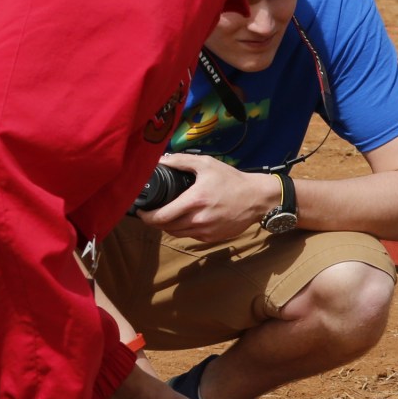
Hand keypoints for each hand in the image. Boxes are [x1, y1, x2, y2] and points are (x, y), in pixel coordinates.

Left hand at [140, 153, 275, 244]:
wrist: (257, 199)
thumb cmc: (232, 180)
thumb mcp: (207, 164)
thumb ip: (181, 161)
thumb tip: (160, 160)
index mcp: (194, 201)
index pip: (160, 216)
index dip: (146, 216)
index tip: (141, 211)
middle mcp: (197, 220)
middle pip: (165, 227)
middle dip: (154, 221)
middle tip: (151, 212)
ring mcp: (205, 231)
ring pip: (176, 234)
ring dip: (167, 226)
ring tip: (167, 216)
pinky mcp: (212, 238)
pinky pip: (190, 236)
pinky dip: (183, 229)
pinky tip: (186, 219)